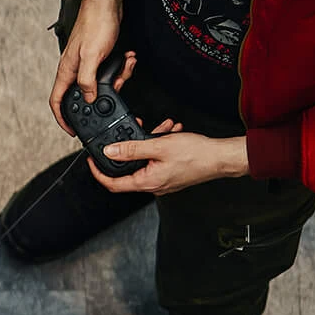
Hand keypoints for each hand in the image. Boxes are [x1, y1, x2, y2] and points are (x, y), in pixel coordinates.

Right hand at [51, 0, 126, 130]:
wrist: (106, 3)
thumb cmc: (95, 25)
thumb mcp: (91, 57)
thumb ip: (87, 81)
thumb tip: (87, 99)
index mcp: (67, 71)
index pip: (58, 101)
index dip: (62, 118)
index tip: (72, 129)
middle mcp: (74, 69)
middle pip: (83, 93)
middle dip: (102, 95)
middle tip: (117, 93)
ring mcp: (86, 63)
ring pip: (101, 82)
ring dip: (117, 77)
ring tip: (126, 66)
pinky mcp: (99, 57)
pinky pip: (110, 71)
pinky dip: (121, 67)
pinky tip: (127, 58)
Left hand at [90, 122, 248, 195]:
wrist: (223, 157)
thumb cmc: (197, 155)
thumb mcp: (159, 146)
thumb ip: (131, 149)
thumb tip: (110, 152)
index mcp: (146, 182)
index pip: (112, 183)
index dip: (98, 171)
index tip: (92, 160)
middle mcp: (153, 185)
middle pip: (130, 168)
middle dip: (130, 147)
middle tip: (132, 132)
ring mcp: (163, 180)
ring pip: (147, 160)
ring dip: (150, 141)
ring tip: (160, 129)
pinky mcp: (172, 174)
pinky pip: (159, 159)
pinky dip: (161, 145)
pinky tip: (170, 132)